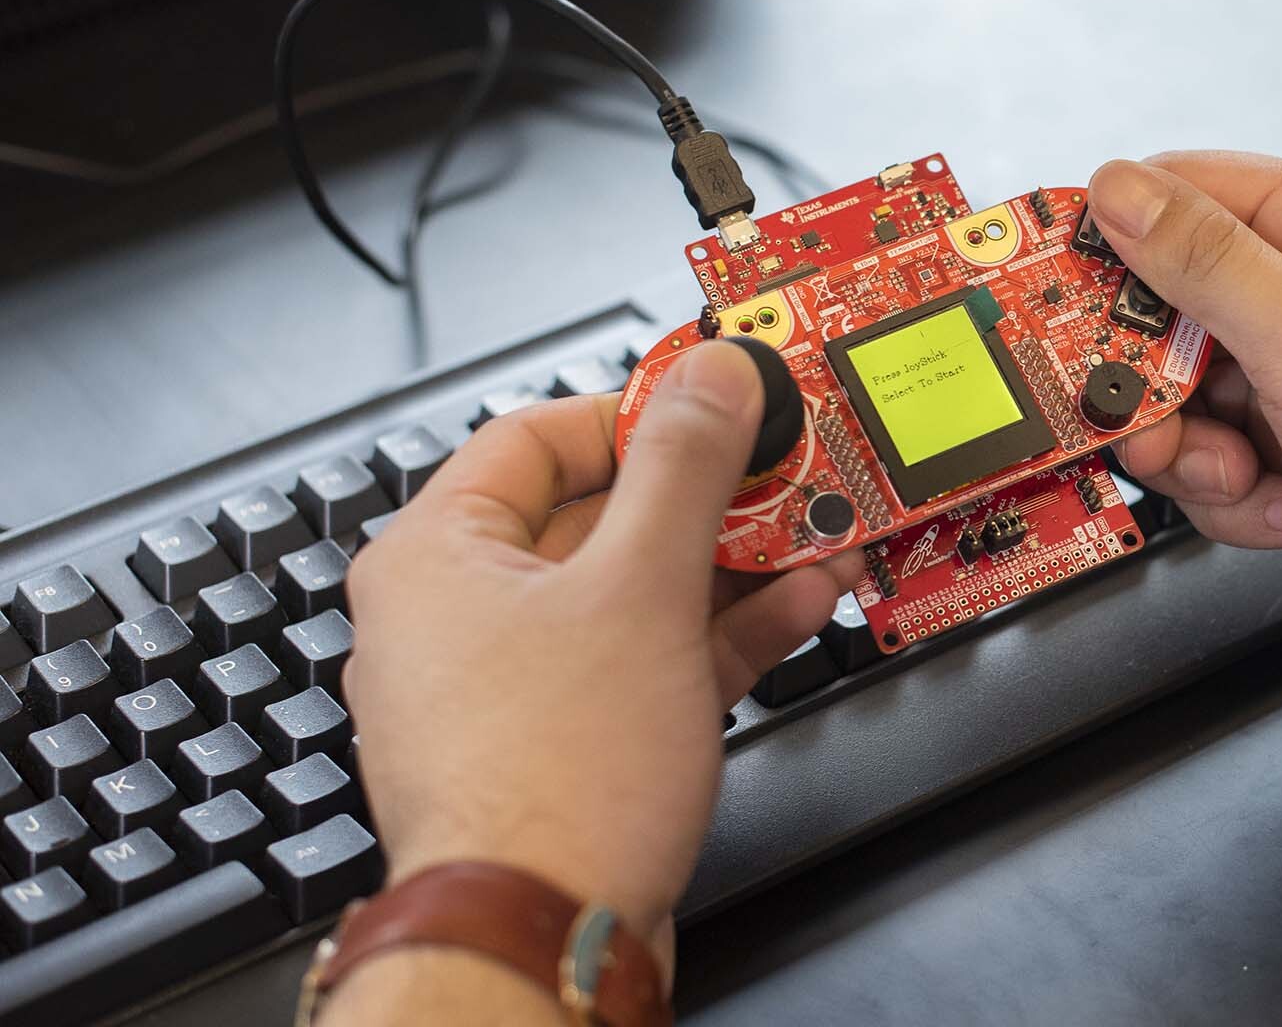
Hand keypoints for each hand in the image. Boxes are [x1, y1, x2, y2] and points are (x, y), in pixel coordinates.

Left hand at [343, 341, 859, 980]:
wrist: (546, 936)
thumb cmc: (549, 781)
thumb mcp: (639, 587)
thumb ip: (683, 469)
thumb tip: (710, 380)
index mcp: (435, 556)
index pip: (538, 436)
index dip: (636, 411)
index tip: (714, 404)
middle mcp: (457, 616)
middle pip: (597, 515)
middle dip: (708, 498)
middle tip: (781, 474)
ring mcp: (511, 686)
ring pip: (630, 592)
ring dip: (729, 564)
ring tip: (813, 539)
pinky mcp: (565, 743)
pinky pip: (643, 658)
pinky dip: (715, 632)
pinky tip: (794, 609)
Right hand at [1089, 151, 1281, 693]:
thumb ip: (1201, 260)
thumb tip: (1119, 190)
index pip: (1176, 199)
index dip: (1104, 244)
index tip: (1047, 293)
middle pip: (1163, 317)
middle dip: (1147, 383)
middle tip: (1154, 417)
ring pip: (1182, 406)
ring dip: (1197, 457)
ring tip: (1252, 475)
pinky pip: (1221, 471)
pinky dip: (1244, 503)